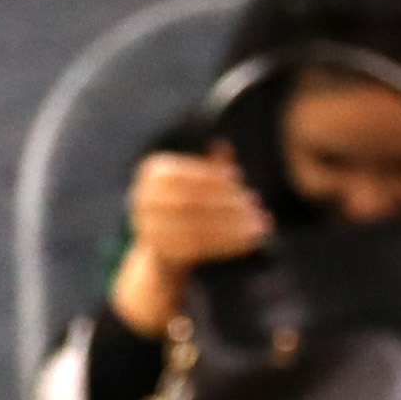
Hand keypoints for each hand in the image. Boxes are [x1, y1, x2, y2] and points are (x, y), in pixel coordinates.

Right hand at [110, 144, 270, 333]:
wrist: (165, 251)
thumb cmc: (189, 206)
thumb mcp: (199, 181)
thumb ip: (210, 165)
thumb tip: (224, 145)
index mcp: (150, 174)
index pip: (182, 173)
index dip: (210, 175)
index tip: (237, 176)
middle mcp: (141, 200)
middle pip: (189, 201)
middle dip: (225, 202)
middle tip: (255, 203)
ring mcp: (147, 230)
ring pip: (195, 226)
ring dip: (232, 226)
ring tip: (260, 224)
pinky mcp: (160, 254)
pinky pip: (198, 249)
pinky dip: (227, 244)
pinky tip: (250, 241)